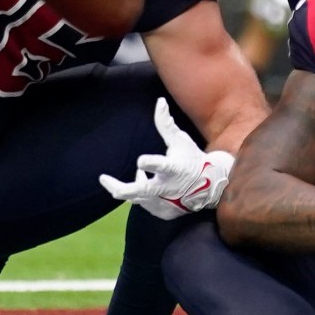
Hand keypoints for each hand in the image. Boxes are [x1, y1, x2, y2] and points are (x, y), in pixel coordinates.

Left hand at [99, 99, 232, 217]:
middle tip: (104, 180)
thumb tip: (159, 101)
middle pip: (141, 191)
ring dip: (137, 183)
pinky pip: (145, 204)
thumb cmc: (192, 159)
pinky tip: (152, 187)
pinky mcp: (164, 213)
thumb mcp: (180, 141)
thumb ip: (165, 123)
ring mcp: (165, 203)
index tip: (139, 161)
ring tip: (142, 175)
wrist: (210, 187)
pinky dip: (144, 195)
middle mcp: (168, 188)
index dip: (150, 164)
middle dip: (121, 188)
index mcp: (174, 168)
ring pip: (138, 196)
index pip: (161, 166)